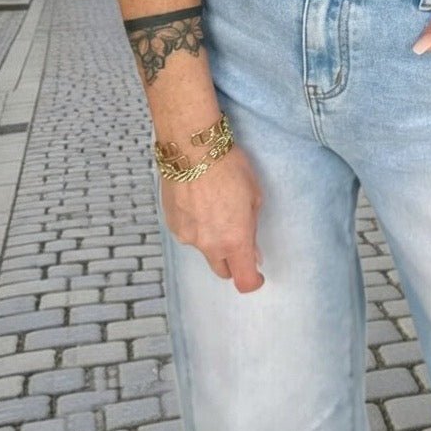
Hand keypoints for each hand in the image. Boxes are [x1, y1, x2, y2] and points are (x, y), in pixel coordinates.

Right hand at [159, 142, 265, 293]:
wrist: (191, 149)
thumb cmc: (229, 167)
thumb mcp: (254, 195)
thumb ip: (252, 227)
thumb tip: (252, 250)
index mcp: (235, 240)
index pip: (244, 279)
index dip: (254, 281)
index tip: (258, 274)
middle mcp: (209, 245)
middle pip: (222, 270)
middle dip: (233, 262)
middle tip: (239, 240)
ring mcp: (187, 237)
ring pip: (203, 249)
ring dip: (212, 240)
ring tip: (215, 208)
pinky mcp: (172, 224)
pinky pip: (188, 233)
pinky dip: (196, 226)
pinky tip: (198, 203)